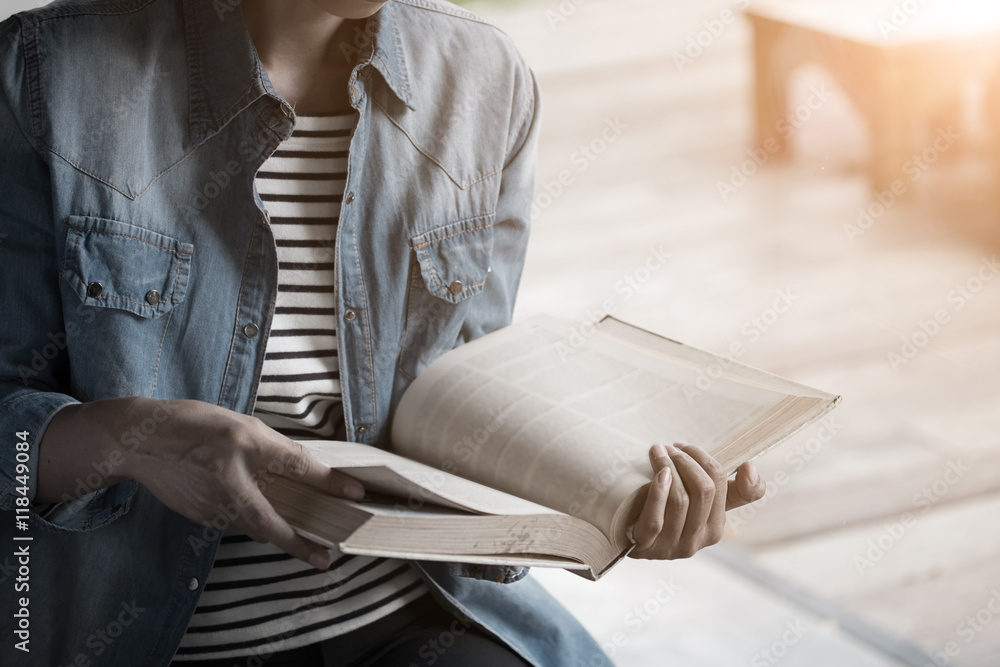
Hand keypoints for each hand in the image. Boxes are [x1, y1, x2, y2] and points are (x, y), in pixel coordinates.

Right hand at [114, 398, 363, 569]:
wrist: (137, 440)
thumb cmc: (191, 423)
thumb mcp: (237, 423)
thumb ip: (270, 447)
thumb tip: (302, 469)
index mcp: (241, 444)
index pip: (296, 464)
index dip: (328, 480)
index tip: (355, 493)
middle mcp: (227, 478)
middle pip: (270, 520)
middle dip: (298, 544)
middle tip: (324, 557)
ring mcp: (209, 502)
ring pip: (253, 525)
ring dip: (277, 533)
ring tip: (304, 539)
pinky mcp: (199, 516)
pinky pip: (236, 522)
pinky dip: (254, 522)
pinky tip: (263, 516)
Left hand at [628, 443, 764, 559]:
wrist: (622, 531)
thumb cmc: (663, 510)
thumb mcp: (697, 501)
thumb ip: (730, 489)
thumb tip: (751, 467)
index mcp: (715, 528)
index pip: (722, 485)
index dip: (704, 459)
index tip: (685, 446)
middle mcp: (697, 541)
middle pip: (703, 490)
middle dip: (685, 460)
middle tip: (667, 447)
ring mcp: (671, 547)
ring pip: (680, 500)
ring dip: (667, 467)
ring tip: (656, 451)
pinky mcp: (645, 546)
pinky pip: (656, 519)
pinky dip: (658, 492)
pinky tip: (657, 473)